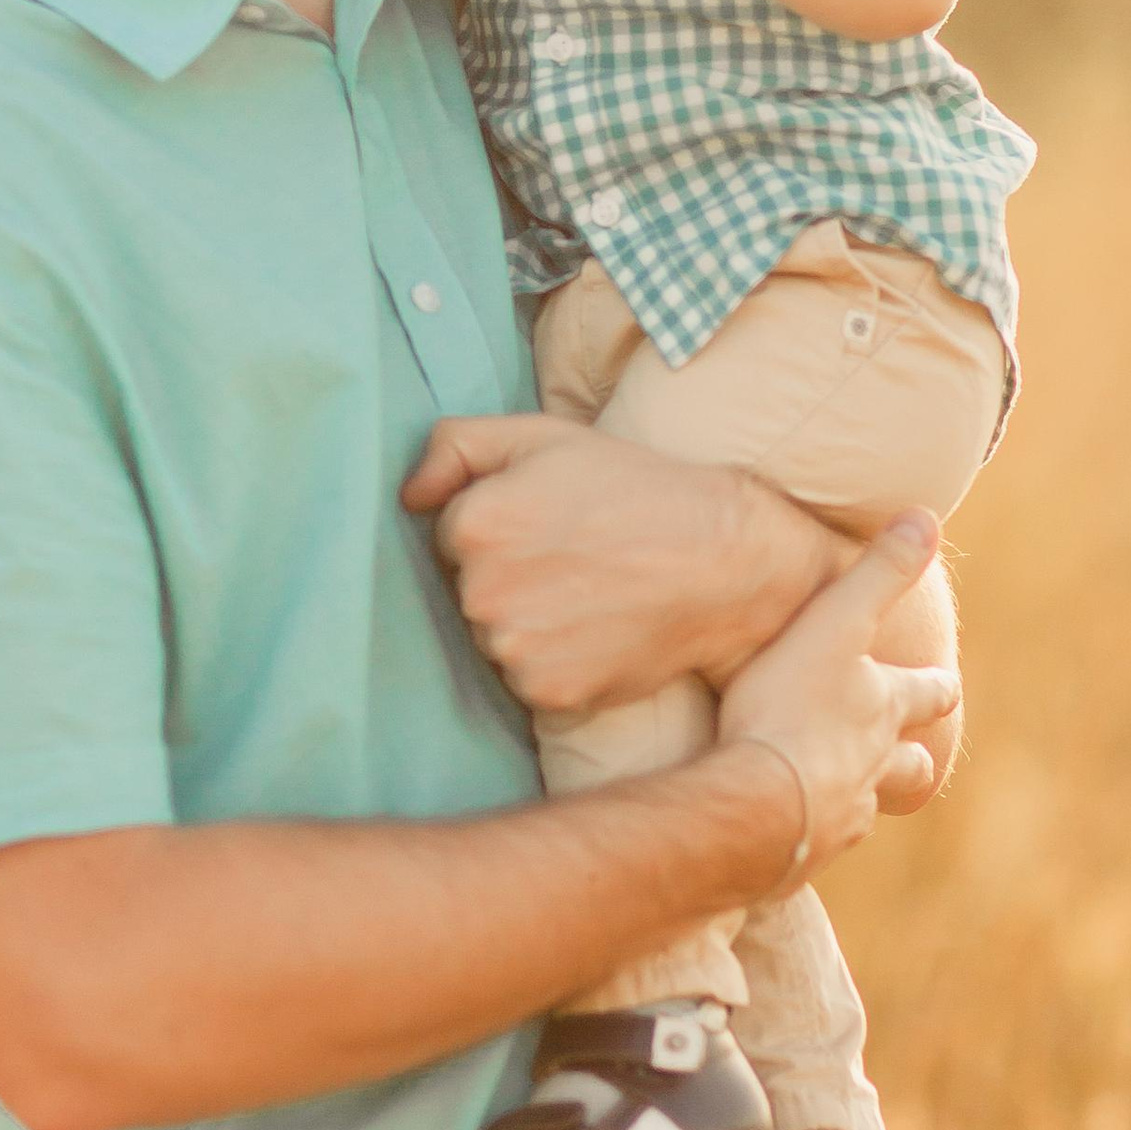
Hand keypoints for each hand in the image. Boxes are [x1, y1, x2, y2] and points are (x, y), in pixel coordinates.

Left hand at [401, 416, 838, 713]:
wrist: (723, 560)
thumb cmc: (633, 488)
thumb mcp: (543, 436)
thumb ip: (455, 446)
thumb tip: (407, 496)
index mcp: (475, 523)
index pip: (448, 535)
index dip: (498, 525)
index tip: (547, 522)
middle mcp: (483, 592)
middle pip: (467, 590)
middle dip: (506, 576)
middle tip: (573, 557)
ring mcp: (514, 649)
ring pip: (495, 638)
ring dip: (527, 622)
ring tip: (588, 595)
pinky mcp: (547, 693)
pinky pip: (528, 678)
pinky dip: (555, 661)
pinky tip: (596, 631)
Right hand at [717, 513, 958, 879]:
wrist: (759, 800)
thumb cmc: (792, 704)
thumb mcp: (837, 621)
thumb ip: (880, 570)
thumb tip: (928, 515)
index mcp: (885, 709)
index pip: (929, 694)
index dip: (938, 687)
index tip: (948, 686)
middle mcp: (875, 766)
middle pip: (911, 765)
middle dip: (914, 757)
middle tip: (916, 758)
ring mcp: (844, 816)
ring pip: (867, 807)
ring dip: (865, 798)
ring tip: (850, 798)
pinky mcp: (804, 854)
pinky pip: (815, 844)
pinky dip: (811, 834)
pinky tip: (791, 833)